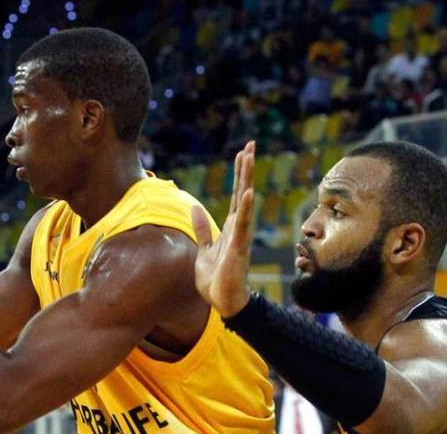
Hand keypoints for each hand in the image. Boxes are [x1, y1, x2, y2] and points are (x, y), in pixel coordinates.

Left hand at [191, 141, 255, 317]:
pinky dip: (245, 208)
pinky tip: (248, 192)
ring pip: (243, 201)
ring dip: (246, 179)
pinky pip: (241, 225)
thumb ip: (201, 229)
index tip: (243, 152)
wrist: (223, 302)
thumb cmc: (216, 279)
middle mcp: (238, 227)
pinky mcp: (237, 248)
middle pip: (242, 190)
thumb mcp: (203, 249)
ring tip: (250, 157)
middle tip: (251, 144)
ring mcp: (239, 236)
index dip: (239, 173)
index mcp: (230, 226)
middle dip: (246, 168)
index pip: (235, 193)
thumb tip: (195, 208)